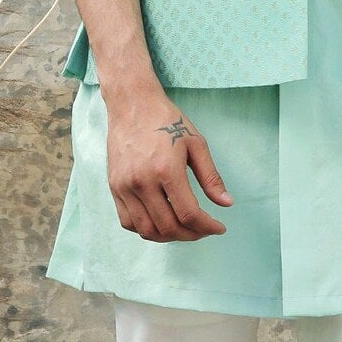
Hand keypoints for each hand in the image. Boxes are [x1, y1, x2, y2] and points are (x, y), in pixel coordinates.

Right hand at [104, 83, 232, 240]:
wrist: (131, 104)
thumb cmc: (167, 120)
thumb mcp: (196, 144)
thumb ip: (211, 177)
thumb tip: (226, 204)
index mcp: (166, 170)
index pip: (189, 214)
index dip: (208, 227)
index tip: (219, 227)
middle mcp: (142, 182)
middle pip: (168, 227)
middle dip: (192, 235)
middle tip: (204, 229)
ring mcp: (124, 187)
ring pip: (146, 230)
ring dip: (169, 237)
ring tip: (184, 228)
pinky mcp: (114, 187)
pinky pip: (128, 222)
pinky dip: (146, 229)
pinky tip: (161, 222)